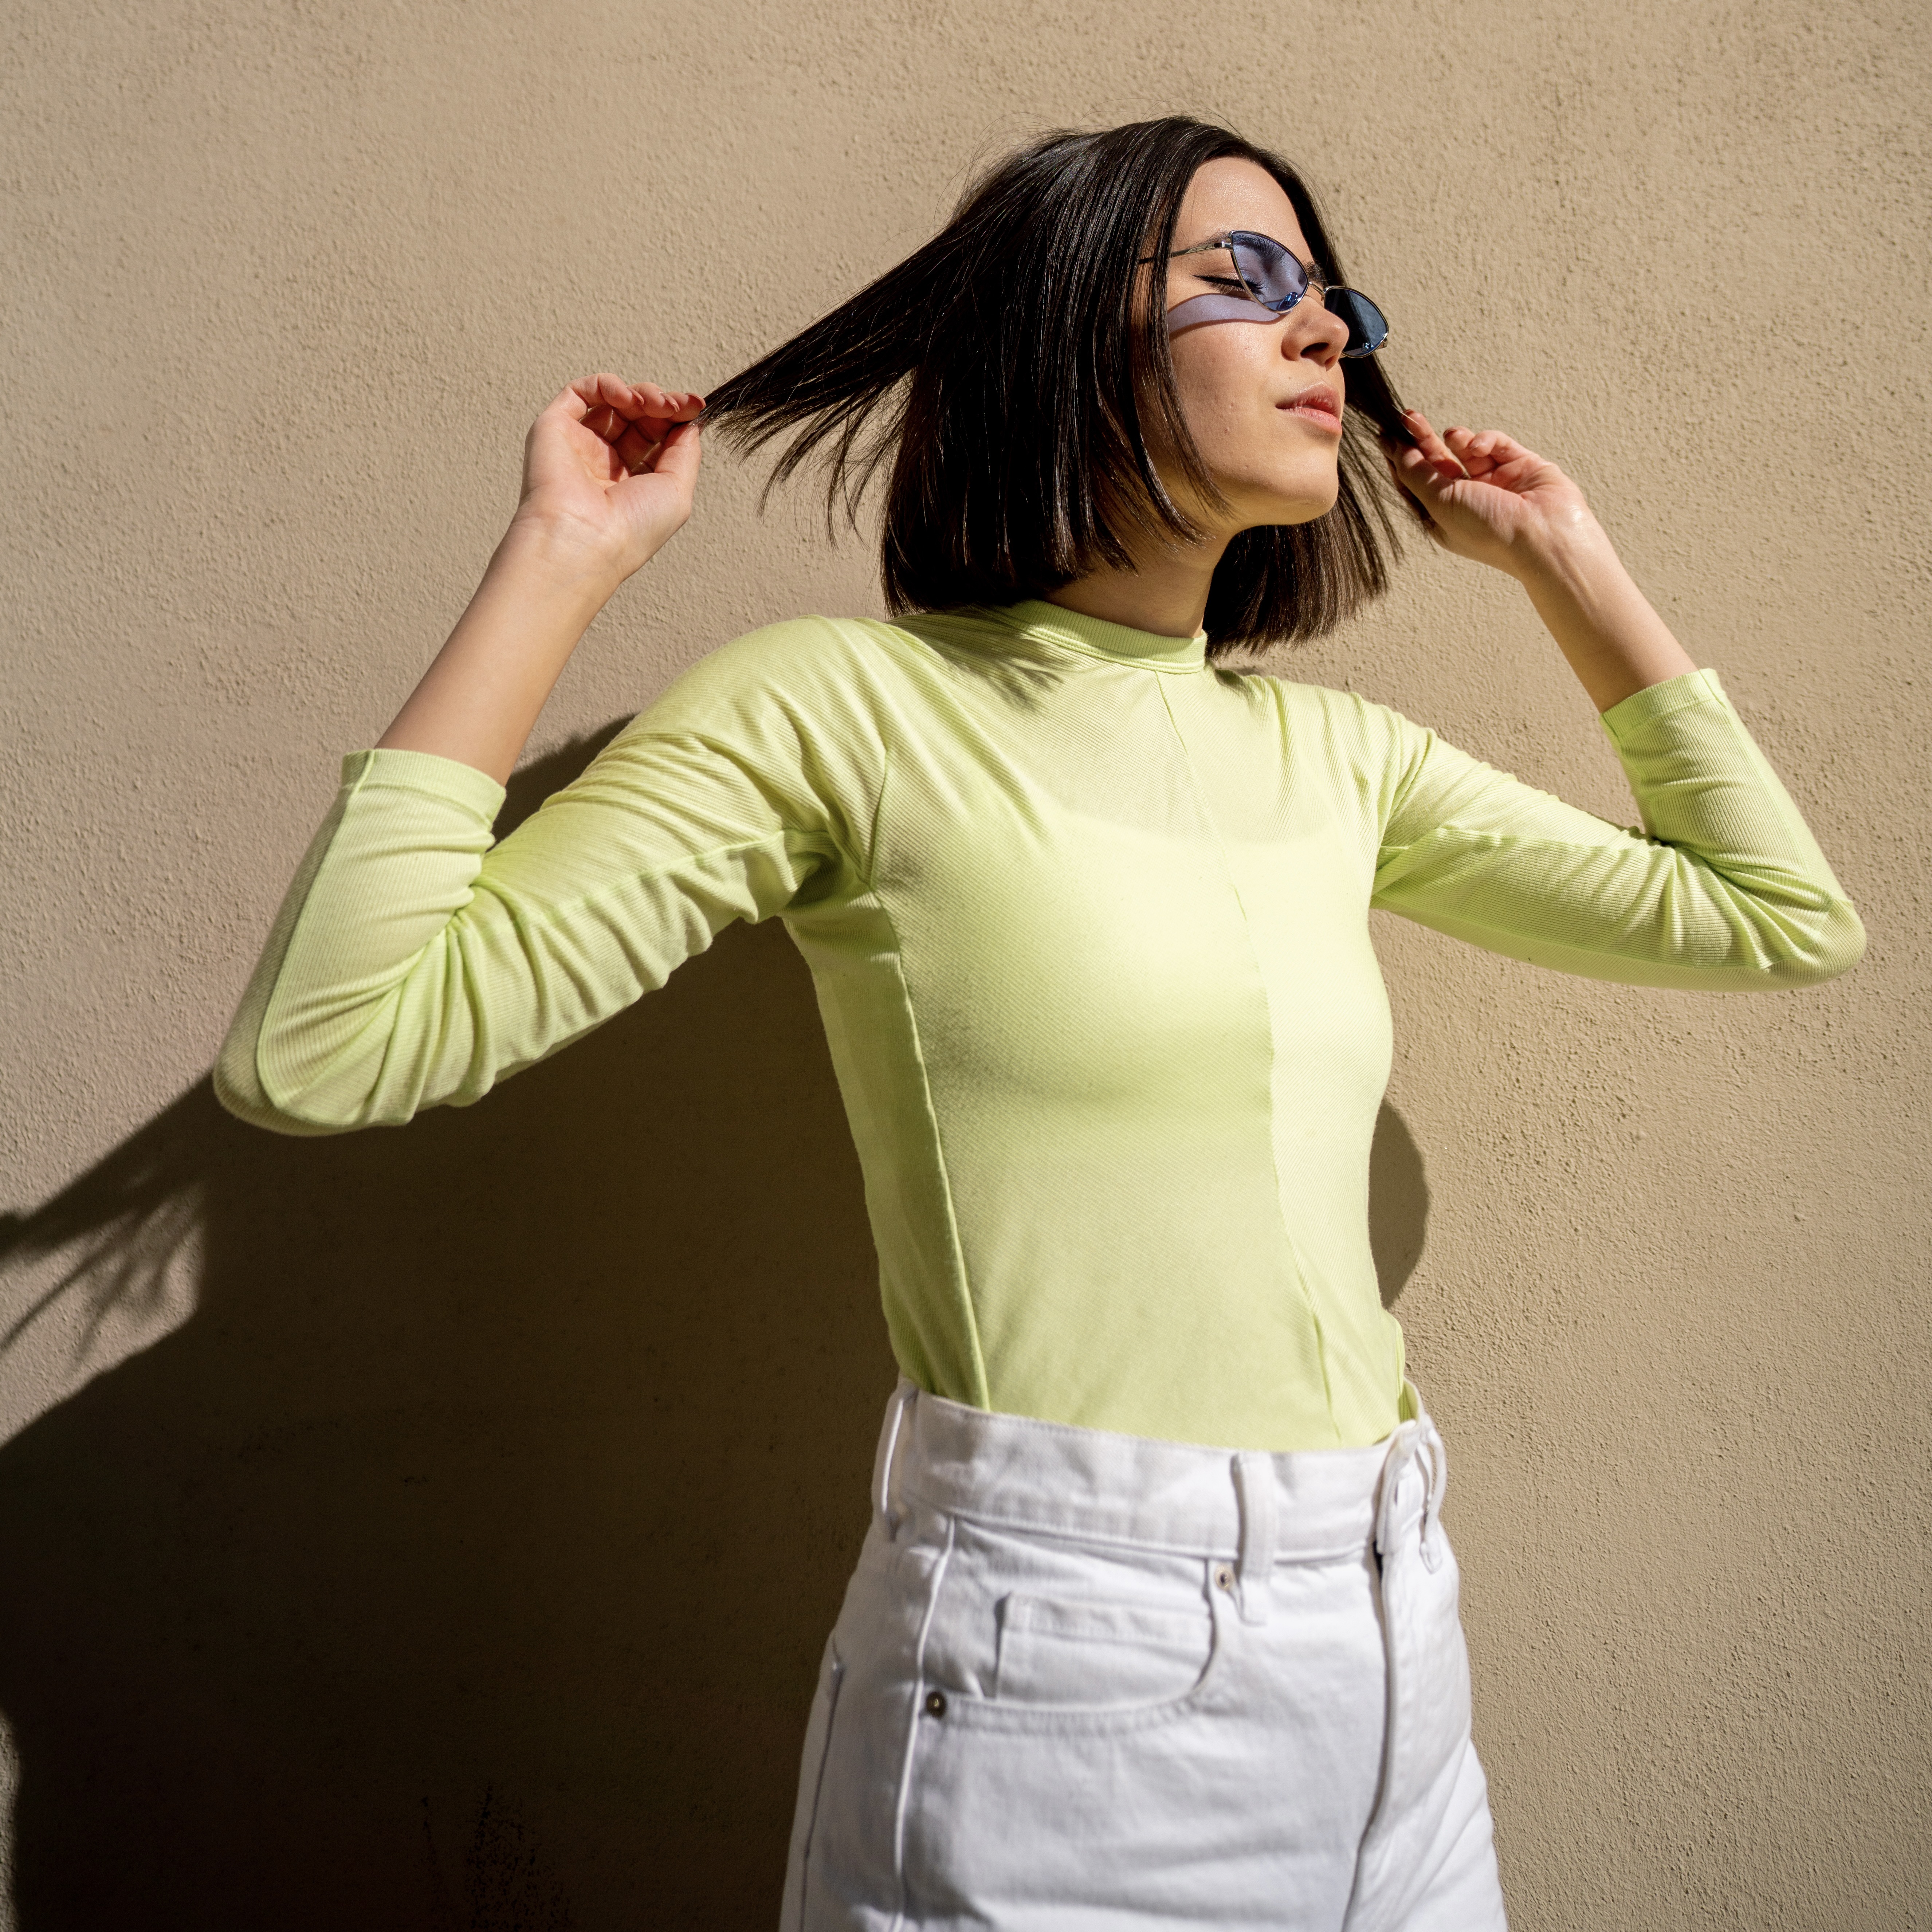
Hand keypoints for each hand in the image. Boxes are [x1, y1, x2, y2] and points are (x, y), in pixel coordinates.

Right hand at [510, 374, 704, 587]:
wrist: (583, 539)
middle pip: (639, 417)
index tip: (696, 408)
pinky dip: (607, 385)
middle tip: (677, 405)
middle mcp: (605, 464)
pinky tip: (628, 398)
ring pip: (613, 401)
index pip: (658, 438)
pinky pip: (580, 392)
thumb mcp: (677, 492)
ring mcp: (580, 445)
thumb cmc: (631, 529)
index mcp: (633, 484)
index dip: (677, 419)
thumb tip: (690, 422)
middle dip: (663, 404)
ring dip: (641, 393)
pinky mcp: (555, 428)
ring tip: (655, 403)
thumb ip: (686, 453)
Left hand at [1384, 410, 1602, 580]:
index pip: (1416, 484)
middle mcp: (1468, 500)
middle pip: (1437, 463)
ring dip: (1455, 438)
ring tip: (1450, 434)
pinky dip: (1485, 441)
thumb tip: (1397, 452)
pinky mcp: (1520, 465)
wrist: (1544, 535)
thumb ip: (1416, 476)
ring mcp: (1494, 482)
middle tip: (1407, 417)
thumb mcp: (1439, 503)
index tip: (1386, 436)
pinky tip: (1479, 447)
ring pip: (1466, 450)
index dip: (1400, 460)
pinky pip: (1496, 444)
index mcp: (1444, 517)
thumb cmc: (1490, 531)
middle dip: (1422, 440)